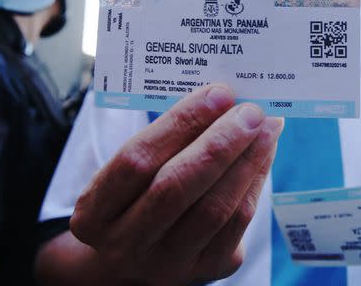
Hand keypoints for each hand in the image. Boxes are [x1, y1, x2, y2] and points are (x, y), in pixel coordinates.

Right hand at [70, 84, 283, 284]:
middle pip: (176, 187)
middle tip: (250, 111)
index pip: (136, 160)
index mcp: (93, 213)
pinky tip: (264, 153)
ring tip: (267, 127)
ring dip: (246, 160)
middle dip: (219, 142)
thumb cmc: (137, 194)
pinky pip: (238, 223)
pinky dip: (255, 181)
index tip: (218, 93)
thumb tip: (221, 99)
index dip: (181, 123)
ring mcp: (166, 265)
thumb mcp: (130, 170)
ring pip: (214, 208)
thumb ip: (166, 138)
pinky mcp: (206, 269)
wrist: (140, 254)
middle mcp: (124, 245)